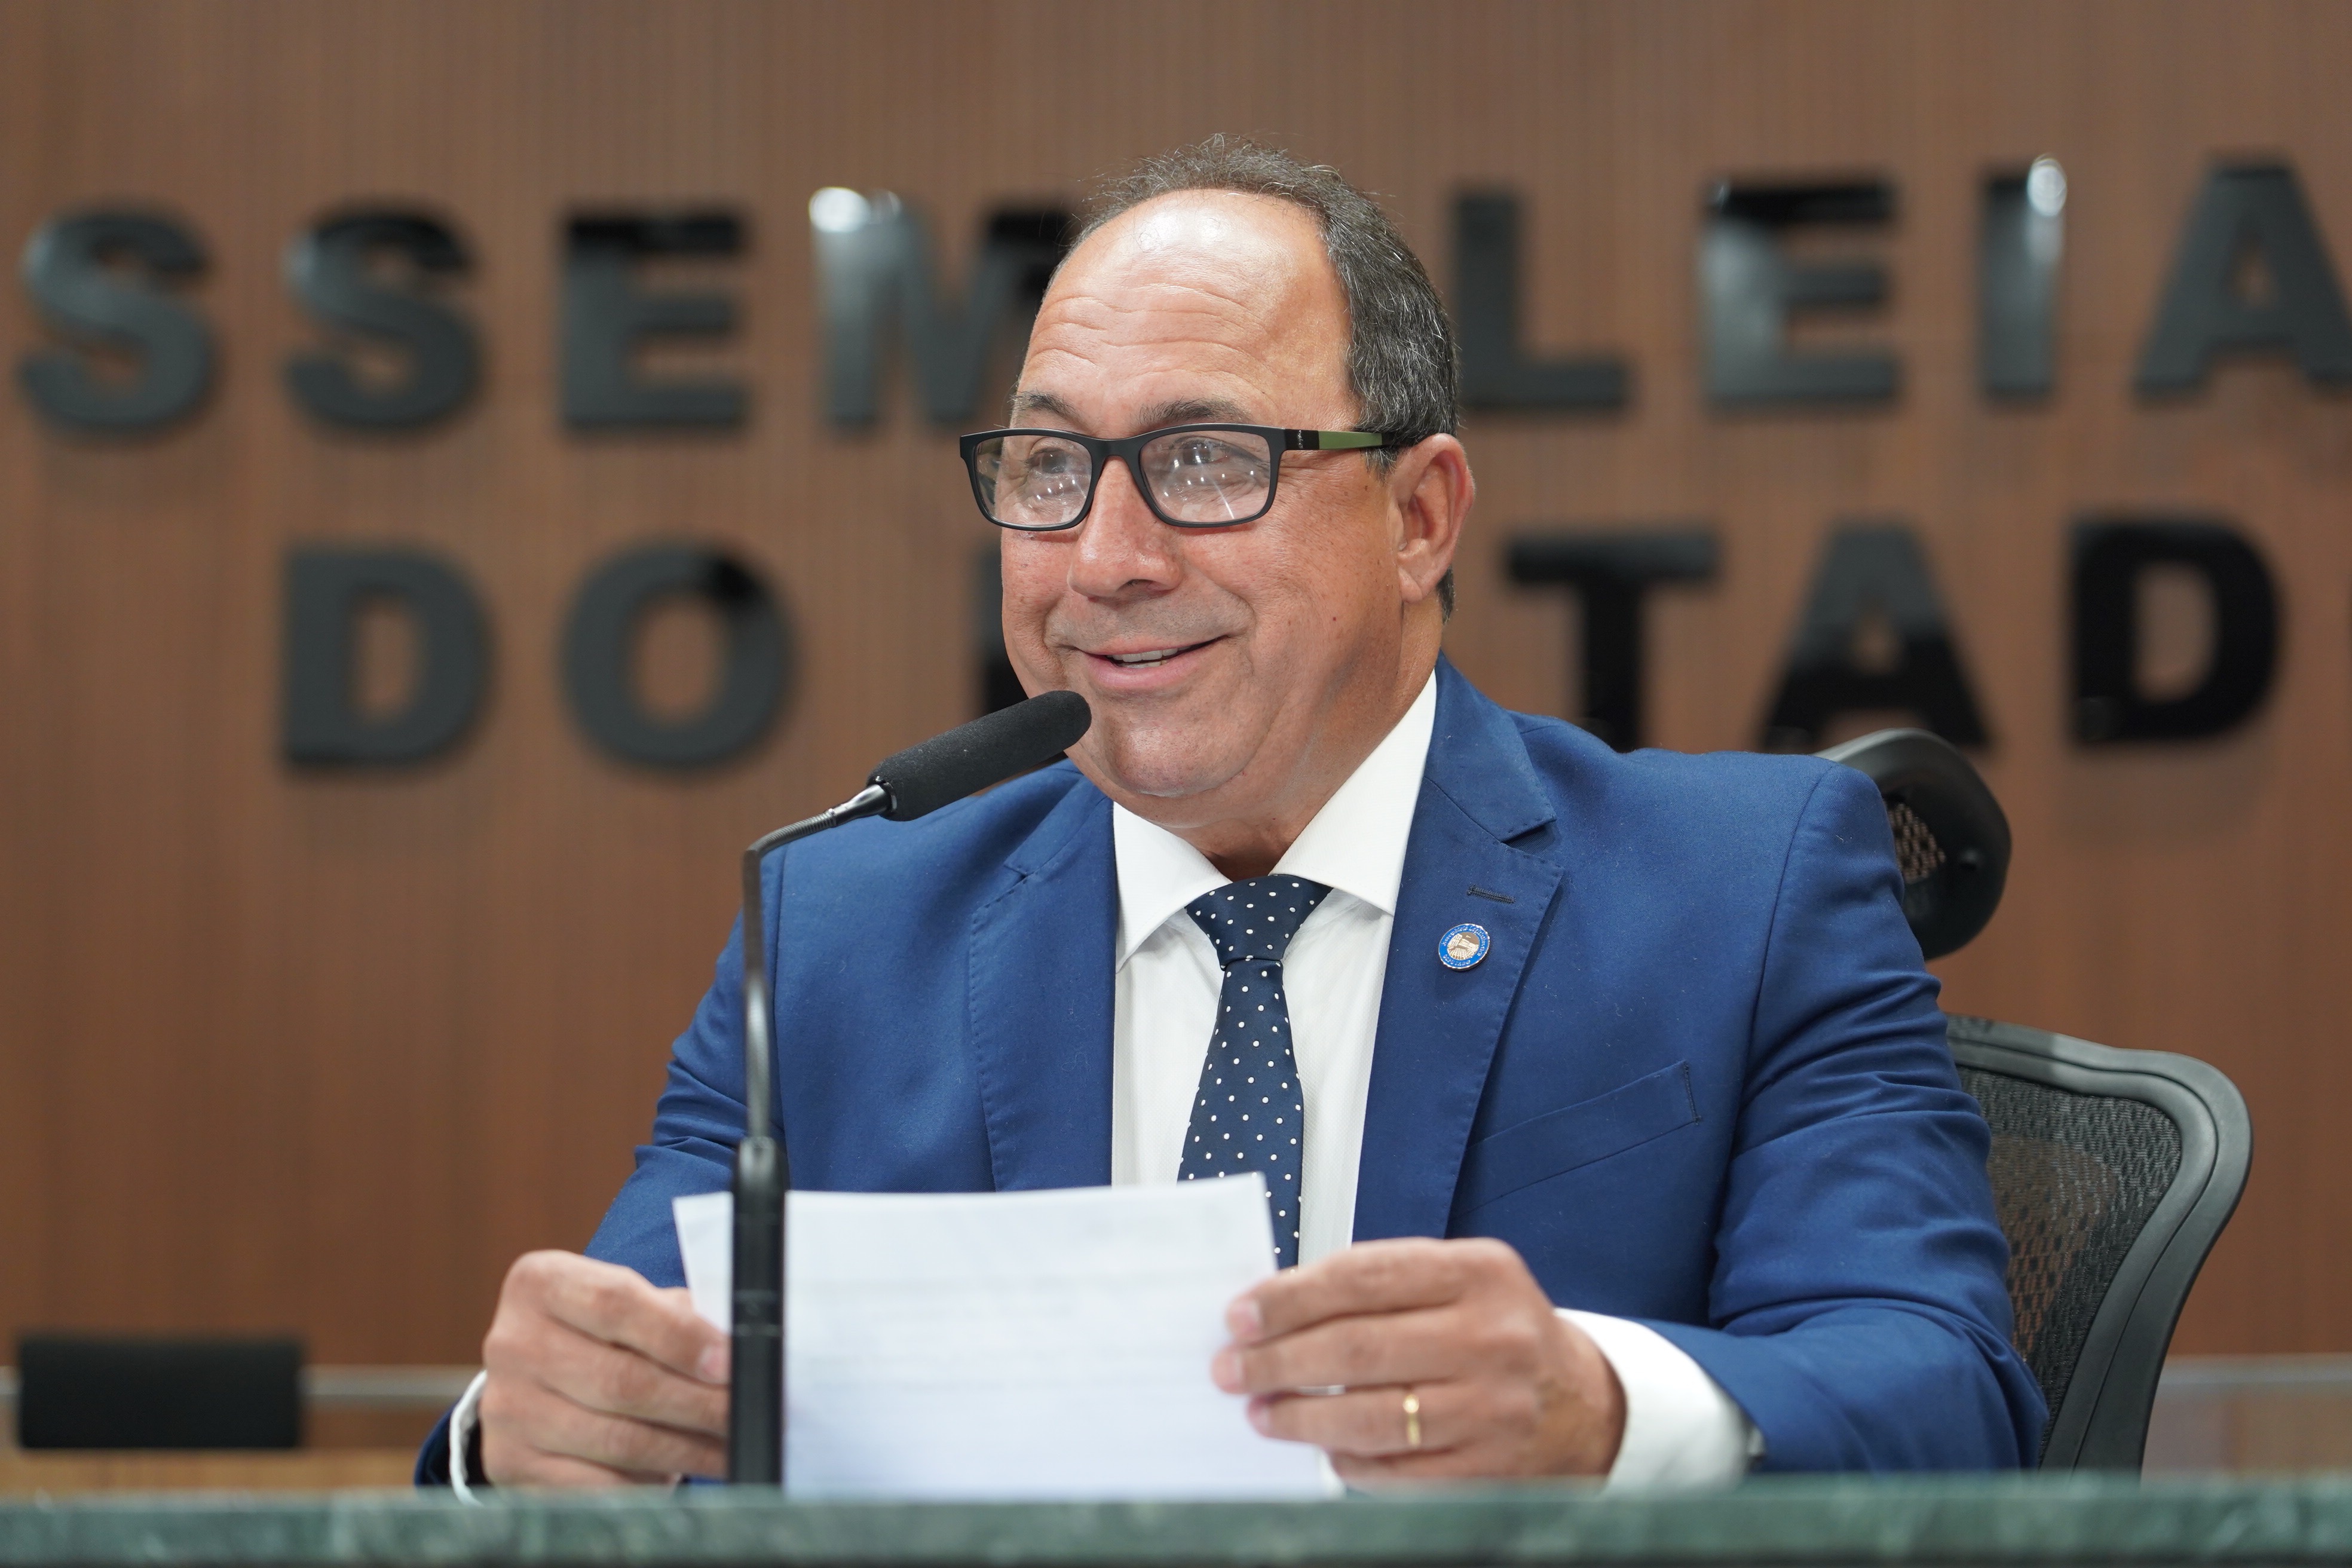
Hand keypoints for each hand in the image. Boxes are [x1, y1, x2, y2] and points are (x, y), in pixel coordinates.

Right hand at [477, 1250, 730, 1485]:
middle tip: (744, 1414)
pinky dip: (649, 1484)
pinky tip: (685, 1476)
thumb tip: (736, 1348)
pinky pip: (595, 1485)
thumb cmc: (605, 1334)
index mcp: (541, 1283)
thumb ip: (676, 1315)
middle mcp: (513, 1343)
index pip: (616, 1303)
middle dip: (697, 1403)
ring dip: (686, 1450)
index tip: (729, 1363)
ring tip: (731, 1448)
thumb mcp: (632, 1304)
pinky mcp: (511, 1464)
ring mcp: (507, 1409)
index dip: (680, 1335)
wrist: (538, 1382)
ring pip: (616, 1440)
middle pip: (621, 1380)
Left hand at [1210, 1236, 1623, 1484]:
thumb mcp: (1457, 1280)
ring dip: (1299, 1417)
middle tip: (1232, 1369)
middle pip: (1357, 1349)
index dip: (1289, 1298)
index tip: (1240, 1315)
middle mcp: (1492, 1337)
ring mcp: (1492, 1408)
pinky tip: (1319, 1445)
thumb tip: (1274, 1310)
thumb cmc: (1496, 1331)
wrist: (1581, 1403)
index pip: (1362, 1278)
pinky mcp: (1486, 1469)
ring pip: (1369, 1417)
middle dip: (1278, 1360)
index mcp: (1480, 1272)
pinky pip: (1392, 1469)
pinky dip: (1344, 1459)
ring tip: (1261, 1411)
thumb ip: (1379, 1284)